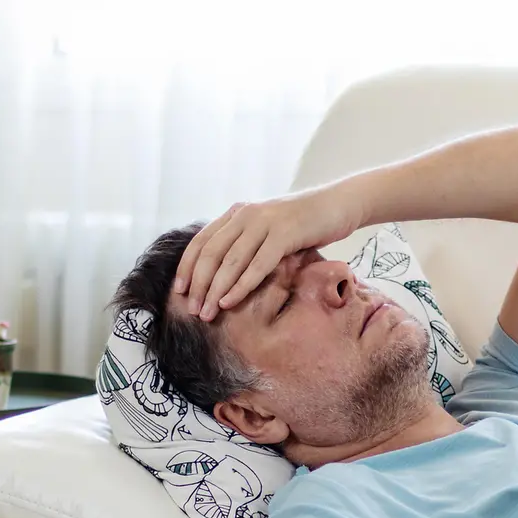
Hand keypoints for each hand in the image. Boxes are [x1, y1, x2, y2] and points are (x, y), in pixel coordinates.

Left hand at [175, 186, 360, 319]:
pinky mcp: (284, 234)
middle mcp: (245, 215)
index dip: (188, 267)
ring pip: (230, 262)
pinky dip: (240, 286)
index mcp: (237, 213)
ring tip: (207, 313)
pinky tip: (229, 302)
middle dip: (199, 285)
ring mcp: (264, 223)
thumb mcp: (268, 229)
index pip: (202, 241)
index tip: (180, 291)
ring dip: (215, 290)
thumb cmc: (304, 223)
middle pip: (211, 254)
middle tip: (193, 310)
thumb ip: (247, 242)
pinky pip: (256, 265)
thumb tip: (224, 272)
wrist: (338, 205)